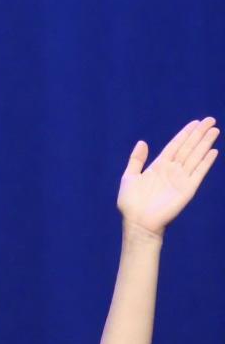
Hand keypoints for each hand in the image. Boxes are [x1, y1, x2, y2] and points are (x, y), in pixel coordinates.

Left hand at [117, 117, 218, 237]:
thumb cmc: (131, 204)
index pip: (175, 146)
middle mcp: (172, 171)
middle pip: (188, 148)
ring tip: (215, 130)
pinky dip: (206, 163)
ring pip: (195, 157)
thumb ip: (136, 160)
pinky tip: (214, 151)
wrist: (138, 223)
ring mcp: (180, 179)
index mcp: (158, 166)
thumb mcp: (129, 178)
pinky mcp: (187, 189)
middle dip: (199, 134)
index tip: (195, 122)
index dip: (185, 134)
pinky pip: (199, 173)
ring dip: (205, 144)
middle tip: (210, 120)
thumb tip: (142, 142)